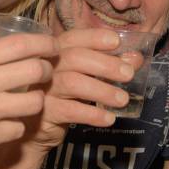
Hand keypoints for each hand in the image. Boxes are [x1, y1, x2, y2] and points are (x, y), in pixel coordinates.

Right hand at [0, 33, 56, 164]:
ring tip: (30, 99)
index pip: (21, 44)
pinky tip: (8, 122)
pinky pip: (20, 127)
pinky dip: (17, 126)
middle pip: (36, 70)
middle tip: (45, 72)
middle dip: (46, 70)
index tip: (52, 46)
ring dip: (37, 100)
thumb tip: (0, 34)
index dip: (45, 43)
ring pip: (35, 102)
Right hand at [15, 27, 134, 148]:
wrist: (33, 130)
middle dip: (105, 64)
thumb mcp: (84, 79)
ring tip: (123, 99)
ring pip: (73, 83)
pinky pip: (70, 110)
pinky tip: (108, 118)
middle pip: (75, 57)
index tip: (116, 41)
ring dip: (102, 90)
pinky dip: (93, 114)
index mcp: (55, 53)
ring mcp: (42, 89)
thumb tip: (135, 58)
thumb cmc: (61, 98)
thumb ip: (108, 66)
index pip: (74, 37)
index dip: (94, 37)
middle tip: (128, 74)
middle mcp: (46, 67)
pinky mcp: (44, 112)